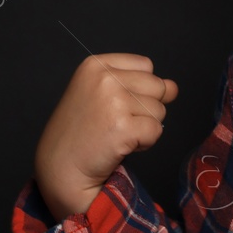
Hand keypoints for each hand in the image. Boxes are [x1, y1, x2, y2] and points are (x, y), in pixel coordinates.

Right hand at [33, 52, 178, 220]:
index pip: (146, 65)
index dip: (139, 88)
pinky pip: (156, 130)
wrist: (60, 167)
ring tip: (115, 134)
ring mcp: (114, 101)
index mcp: (96, 64)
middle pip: (158, 86)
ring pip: (160, 110)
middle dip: (145, 108)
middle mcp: (104, 78)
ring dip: (144, 126)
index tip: (115, 104)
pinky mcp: (123, 127)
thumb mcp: (102, 94)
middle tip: (115, 122)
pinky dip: (144, 143)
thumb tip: (173, 87)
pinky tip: (120, 145)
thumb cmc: (81, 132)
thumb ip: (138, 84)